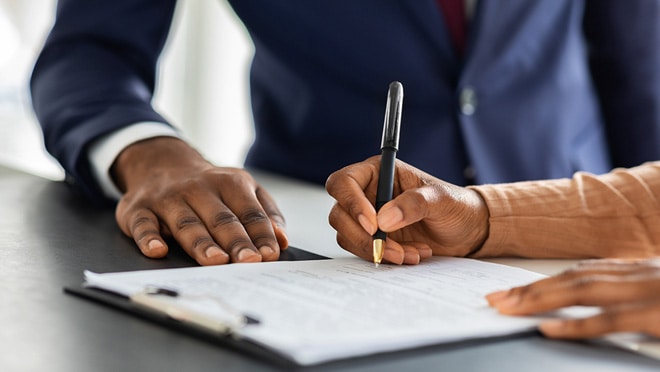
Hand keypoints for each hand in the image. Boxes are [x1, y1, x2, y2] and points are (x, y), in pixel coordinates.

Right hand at [111, 137, 287, 264]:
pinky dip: (149, 238)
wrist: (161, 164)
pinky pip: (143, 224)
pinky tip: (158, 251)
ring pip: (187, 223)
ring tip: (216, 260)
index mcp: (230, 183)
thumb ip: (266, 212)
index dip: (261, 233)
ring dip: (201, 243)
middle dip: (236, 241)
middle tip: (248, 261)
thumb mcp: (243, 189)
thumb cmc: (210, 188)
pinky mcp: (139, 209)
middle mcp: (198, 189)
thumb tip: (282, 239)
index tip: (270, 254)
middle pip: (221, 219)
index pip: (249, 211)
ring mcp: (168, 199)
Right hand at [325, 156, 488, 264]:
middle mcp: (367, 193)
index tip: (373, 224)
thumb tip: (384, 219)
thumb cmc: (455, 206)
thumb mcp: (440, 200)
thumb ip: (413, 204)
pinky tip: (411, 254)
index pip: (344, 182)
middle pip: (340, 214)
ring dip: (378, 250)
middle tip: (392, 248)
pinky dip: (385, 257)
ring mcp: (368, 218)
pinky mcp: (373, 239)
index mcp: (378, 172)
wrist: (467, 231)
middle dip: (364, 236)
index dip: (351, 202)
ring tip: (410, 253)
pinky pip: (364, 251)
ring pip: (348, 236)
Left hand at [487, 258, 659, 338]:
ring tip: (508, 308)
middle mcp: (639, 275)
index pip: (581, 273)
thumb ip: (634, 294)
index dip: (545, 281)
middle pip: (573, 279)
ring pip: (582, 291)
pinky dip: (576, 324)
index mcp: (640, 270)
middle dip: (531, 288)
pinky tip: (548, 329)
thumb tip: (604, 306)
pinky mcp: (658, 315)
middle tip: (496, 299)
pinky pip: (610, 320)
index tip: (513, 290)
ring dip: (540, 298)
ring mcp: (648, 293)